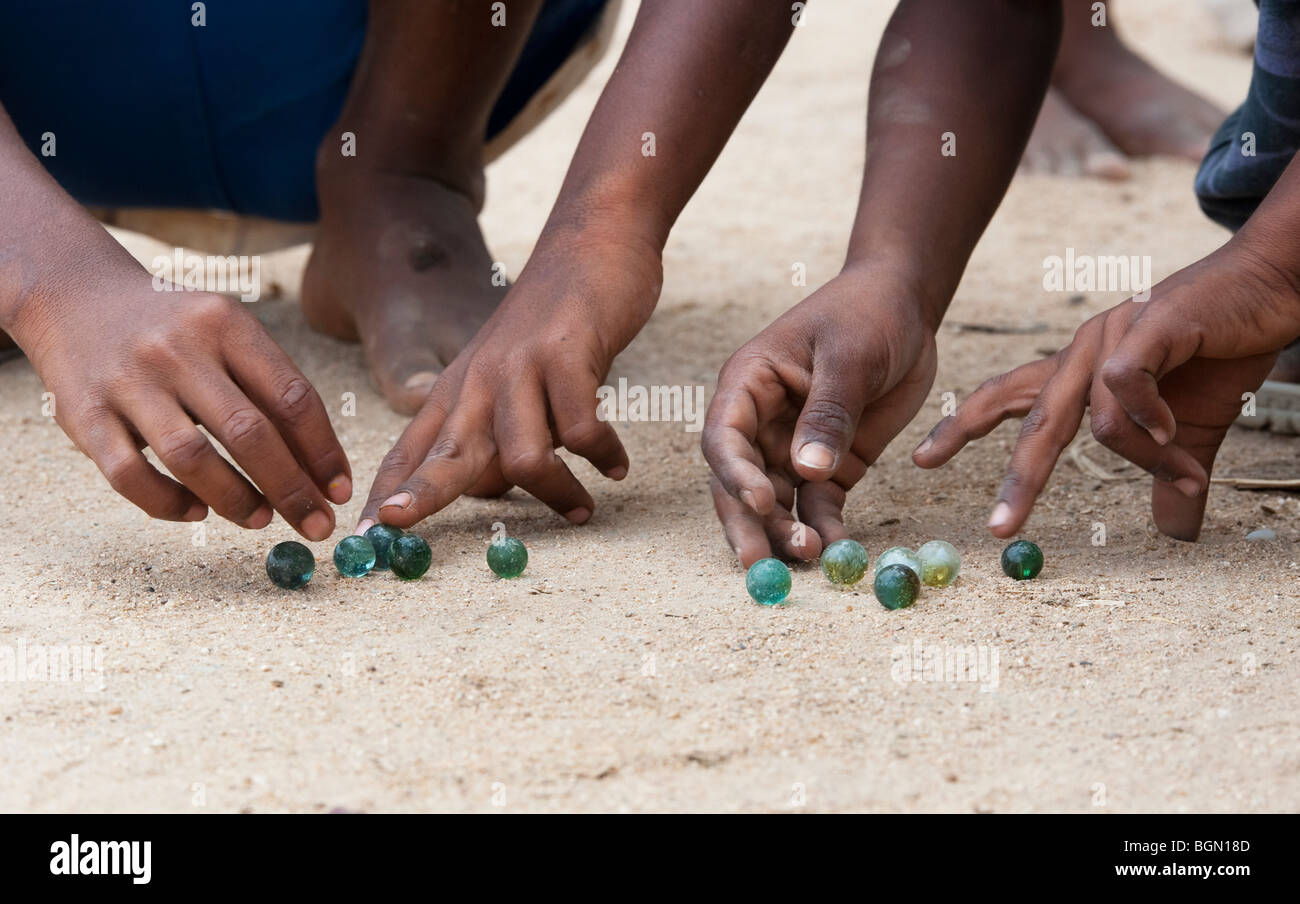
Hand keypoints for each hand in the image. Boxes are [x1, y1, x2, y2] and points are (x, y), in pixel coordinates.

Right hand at [11, 274, 349, 538]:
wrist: (77, 298)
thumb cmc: (177, 332)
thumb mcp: (229, 335)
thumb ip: (272, 390)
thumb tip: (323, 470)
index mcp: (226, 324)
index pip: (292, 397)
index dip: (323, 452)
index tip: (339, 491)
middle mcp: (177, 348)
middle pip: (249, 433)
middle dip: (291, 489)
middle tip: (315, 524)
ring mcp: (128, 381)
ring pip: (191, 458)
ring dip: (235, 500)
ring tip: (261, 520)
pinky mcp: (84, 414)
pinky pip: (131, 476)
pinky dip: (169, 504)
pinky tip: (197, 513)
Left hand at [358, 231, 662, 529]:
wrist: (592, 244)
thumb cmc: (553, 323)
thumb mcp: (510, 375)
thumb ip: (497, 429)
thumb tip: (494, 489)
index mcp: (458, 390)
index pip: (412, 450)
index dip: (388, 493)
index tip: (366, 536)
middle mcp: (480, 382)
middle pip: (445, 457)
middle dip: (420, 498)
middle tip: (400, 532)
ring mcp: (521, 368)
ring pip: (522, 457)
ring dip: (556, 492)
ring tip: (582, 509)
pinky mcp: (566, 356)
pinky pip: (581, 430)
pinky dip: (602, 454)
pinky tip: (617, 464)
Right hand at [703, 267, 938, 566]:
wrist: (904, 305)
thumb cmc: (867, 313)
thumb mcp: (849, 355)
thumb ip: (829, 412)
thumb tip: (806, 470)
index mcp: (748, 384)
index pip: (725, 438)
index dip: (736, 474)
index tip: (764, 501)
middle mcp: (761, 421)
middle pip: (740, 481)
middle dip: (750, 523)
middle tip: (761, 564)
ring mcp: (793, 446)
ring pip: (777, 501)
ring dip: (787, 531)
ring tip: (812, 558)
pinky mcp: (829, 463)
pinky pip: (819, 504)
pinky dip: (825, 527)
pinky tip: (838, 549)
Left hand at [913, 245, 1297, 540]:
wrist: (1274, 284)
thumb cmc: (1222, 350)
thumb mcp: (1189, 429)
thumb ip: (1170, 473)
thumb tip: (1177, 530)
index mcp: (1078, 371)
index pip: (1005, 398)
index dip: (961, 428)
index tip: (923, 460)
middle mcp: (1081, 351)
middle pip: (1030, 421)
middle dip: (1017, 479)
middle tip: (1000, 527)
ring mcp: (1110, 335)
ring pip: (1095, 422)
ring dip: (1144, 458)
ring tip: (1185, 472)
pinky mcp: (1146, 325)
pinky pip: (1124, 388)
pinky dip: (1149, 421)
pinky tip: (1174, 426)